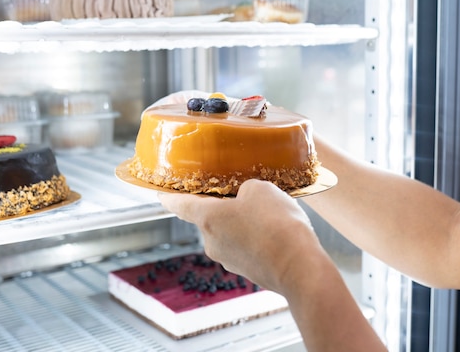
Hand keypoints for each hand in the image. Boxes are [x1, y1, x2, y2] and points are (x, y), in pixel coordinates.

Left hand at [158, 179, 320, 293]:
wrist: (299, 266)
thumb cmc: (277, 224)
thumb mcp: (260, 188)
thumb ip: (245, 188)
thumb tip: (245, 199)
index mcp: (207, 219)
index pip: (179, 205)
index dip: (169, 196)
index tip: (160, 194)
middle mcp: (212, 242)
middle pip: (208, 217)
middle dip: (221, 205)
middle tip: (240, 192)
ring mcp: (228, 260)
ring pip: (229, 232)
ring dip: (240, 222)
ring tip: (267, 213)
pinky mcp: (246, 270)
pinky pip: (244, 246)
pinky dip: (253, 237)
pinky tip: (274, 231)